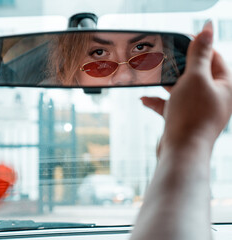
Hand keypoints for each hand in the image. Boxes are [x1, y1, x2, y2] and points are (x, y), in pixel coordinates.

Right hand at [142, 21, 231, 147]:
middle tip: (164, 56)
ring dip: (166, 84)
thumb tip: (206, 29)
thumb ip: (199, 54)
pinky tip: (144, 99)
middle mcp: (214, 98)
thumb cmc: (192, 116)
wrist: (181, 152)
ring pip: (182, 90)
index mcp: (225, 86)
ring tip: (153, 75)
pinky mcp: (183, 120)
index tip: (180, 38)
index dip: (199, 46)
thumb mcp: (195, 78)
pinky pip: (170, 106)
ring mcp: (198, 110)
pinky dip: (158, 102)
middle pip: (197, 74)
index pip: (215, 58)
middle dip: (179, 65)